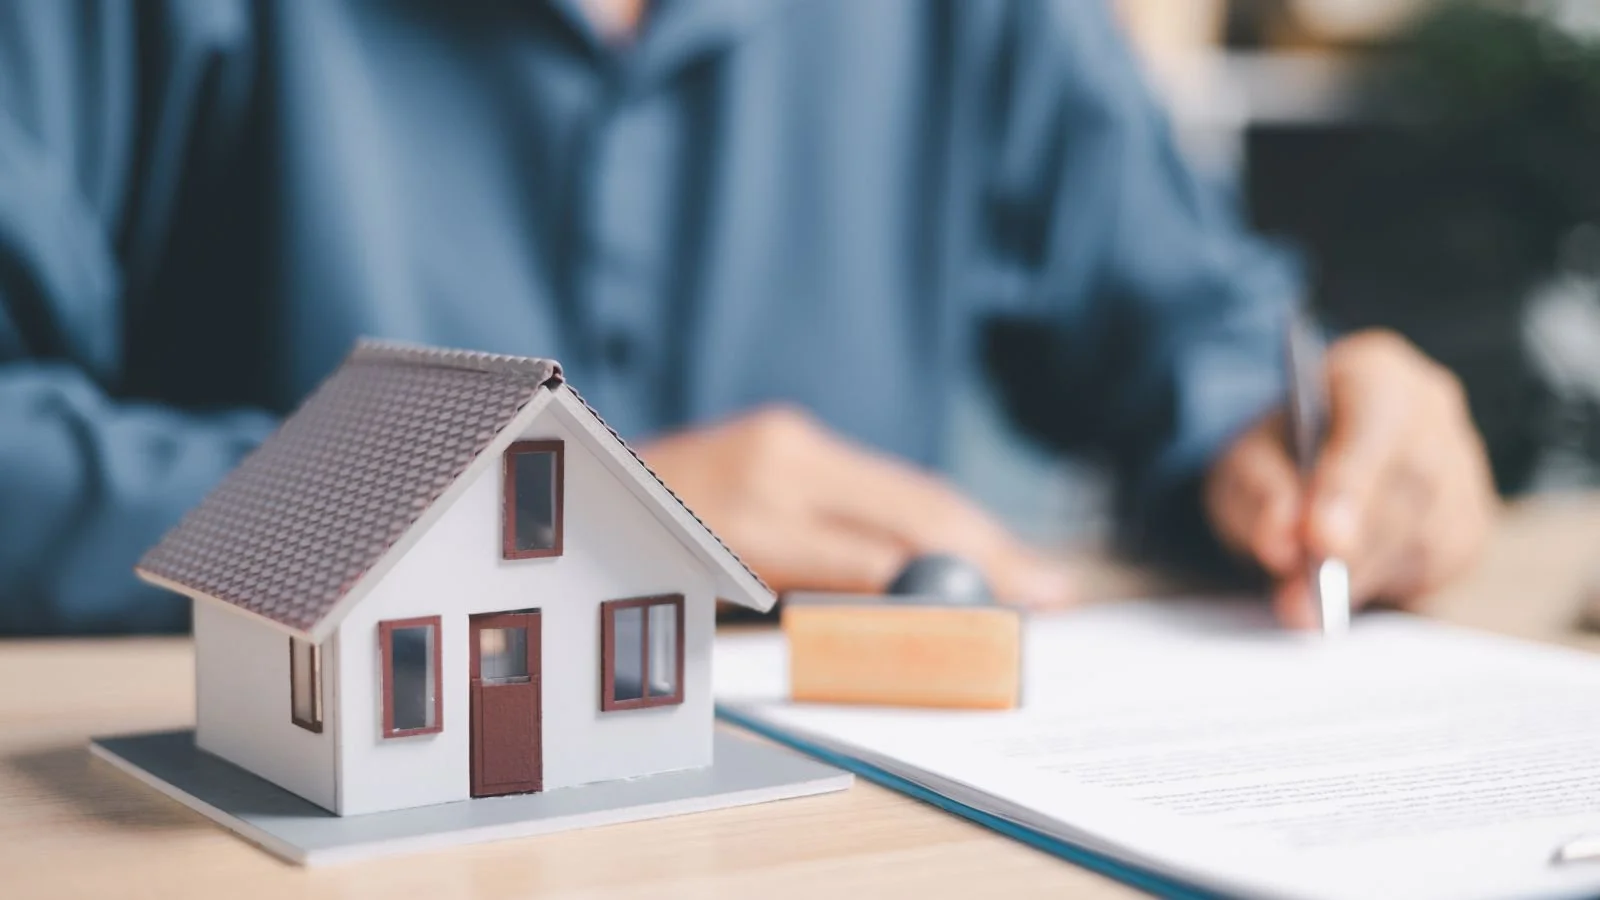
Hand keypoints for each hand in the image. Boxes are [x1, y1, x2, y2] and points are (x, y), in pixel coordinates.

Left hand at [636, 406, 1076, 607]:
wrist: (578, 490)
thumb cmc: (636, 565)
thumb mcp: (724, 601)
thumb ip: (821, 597)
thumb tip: (917, 607)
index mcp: (753, 514)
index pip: (885, 558)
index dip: (955, 590)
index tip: (1015, 619)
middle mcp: (778, 458)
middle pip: (915, 507)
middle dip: (992, 553)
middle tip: (1055, 594)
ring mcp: (784, 436)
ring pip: (906, 486)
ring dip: (972, 530)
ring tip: (1031, 572)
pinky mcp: (787, 431)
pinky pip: (875, 476)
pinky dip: (926, 511)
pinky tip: (964, 536)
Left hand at [1204, 330, 1497, 627]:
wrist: (1302, 468)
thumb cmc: (1275, 457)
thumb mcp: (1241, 465)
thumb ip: (1257, 495)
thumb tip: (1281, 544)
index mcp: (1375, 372)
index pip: (1376, 418)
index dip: (1350, 482)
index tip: (1319, 540)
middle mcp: (1432, 411)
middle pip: (1411, 483)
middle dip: (1355, 548)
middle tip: (1300, 600)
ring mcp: (1462, 467)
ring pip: (1429, 531)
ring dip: (1366, 576)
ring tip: (1306, 607)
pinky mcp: (1470, 523)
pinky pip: (1440, 564)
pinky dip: (1387, 586)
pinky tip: (1344, 592)